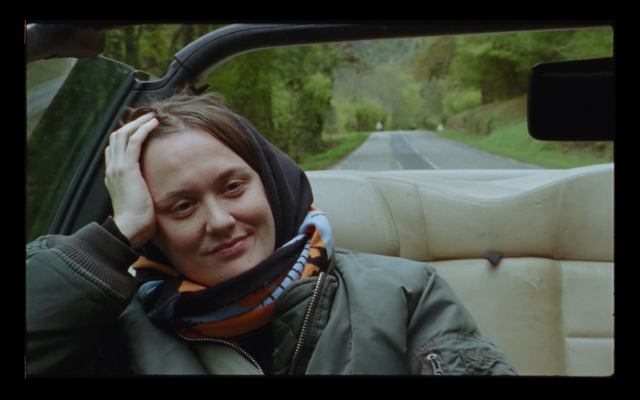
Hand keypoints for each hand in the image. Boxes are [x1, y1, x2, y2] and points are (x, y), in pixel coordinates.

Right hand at [104, 112, 158, 245]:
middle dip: (132, 124)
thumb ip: (143, 189)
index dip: (128, 134)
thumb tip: (156, 188)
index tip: (142, 128)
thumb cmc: (139, 220)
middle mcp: (112, 168)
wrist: (130, 229)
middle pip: (117, 136)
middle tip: (148, 117)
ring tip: (152, 117)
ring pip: (124, 135)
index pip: (116, 147)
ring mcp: (117, 168)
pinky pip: (133, 142)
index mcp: (114, 175)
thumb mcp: (140, 199)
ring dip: (138, 123)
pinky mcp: (127, 169)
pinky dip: (143, 129)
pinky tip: (153, 124)